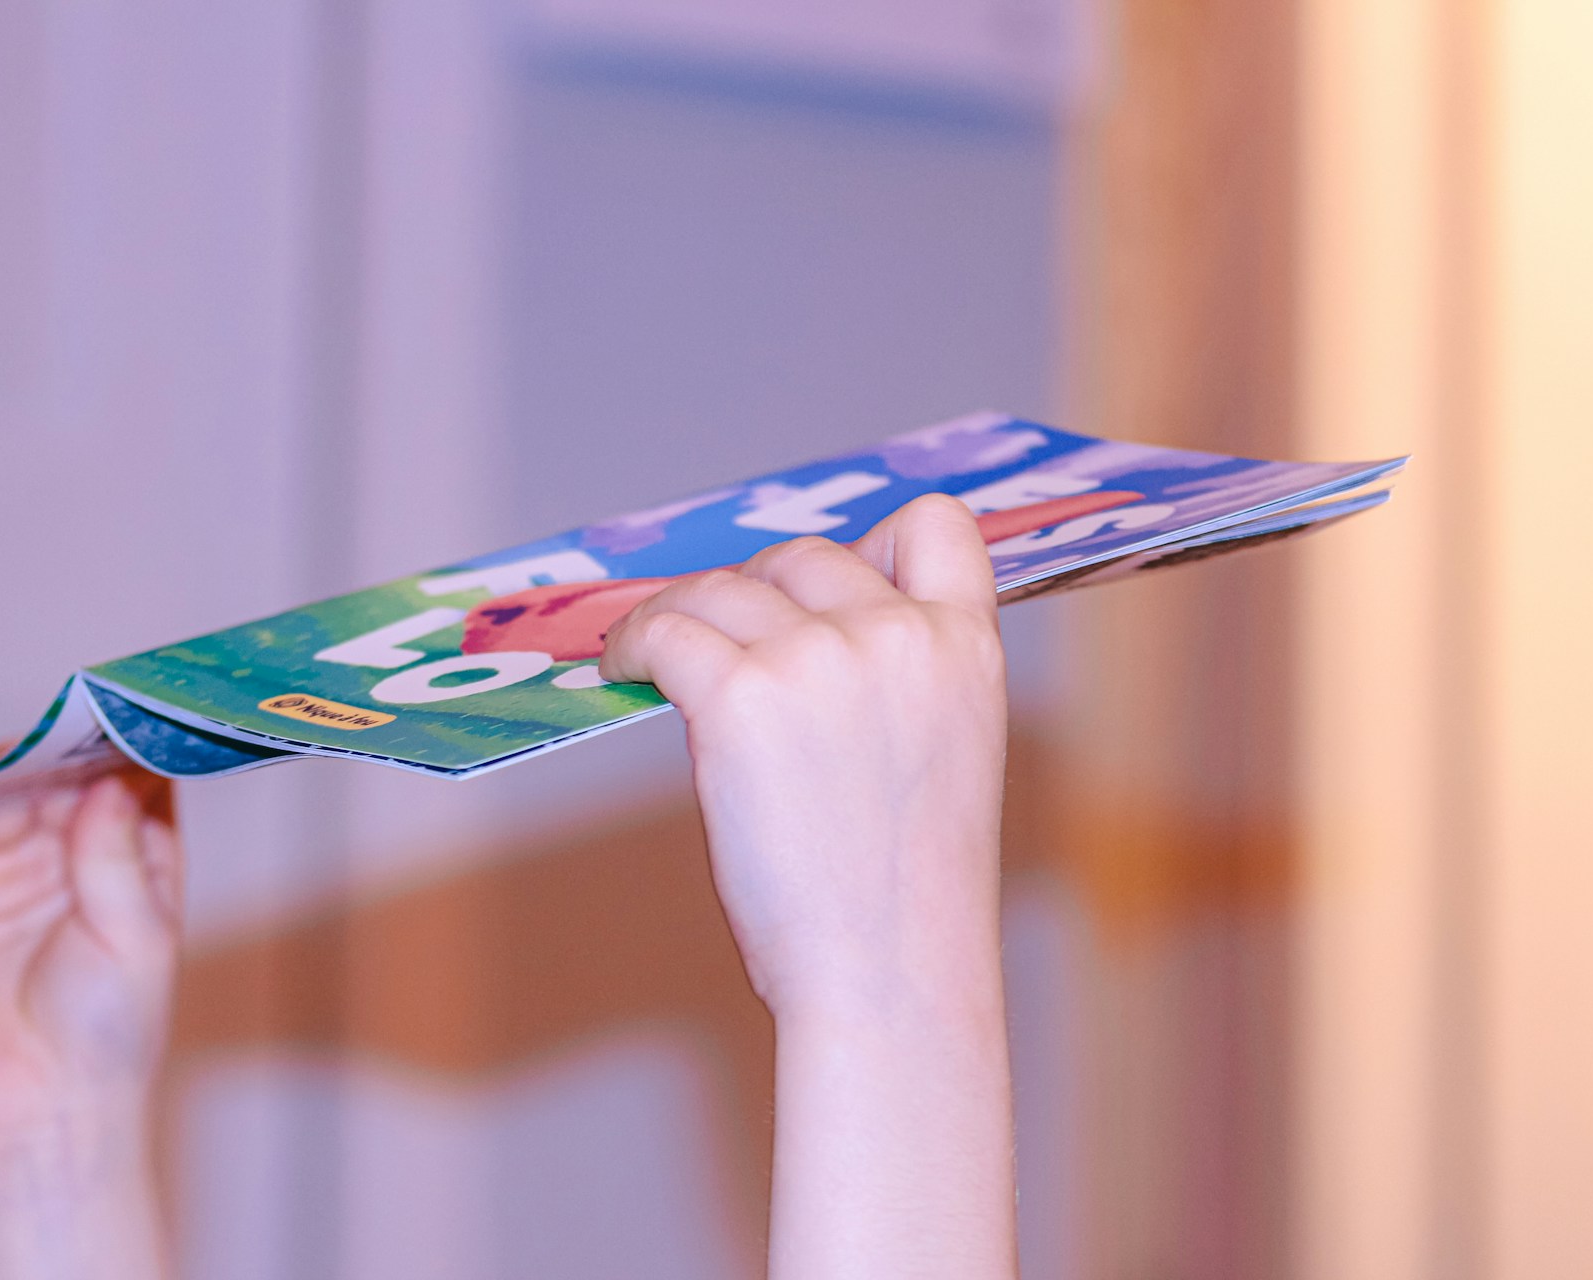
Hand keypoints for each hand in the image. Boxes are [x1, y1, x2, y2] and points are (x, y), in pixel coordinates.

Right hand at [0, 756, 180, 1279]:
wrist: (37, 1111)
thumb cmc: (108, 1030)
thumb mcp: (136, 935)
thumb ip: (118, 857)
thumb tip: (107, 782)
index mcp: (126, 856)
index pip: (125, 779)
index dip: (125, 744)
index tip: (130, 710)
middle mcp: (57, 854)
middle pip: (51, 775)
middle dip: (56, 748)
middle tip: (62, 728)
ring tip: (11, 767)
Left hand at [600, 493, 1015, 1279]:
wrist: (888, 974)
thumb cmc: (904, 894)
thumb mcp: (940, 755)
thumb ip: (896, 679)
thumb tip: (793, 627)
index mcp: (968, 648)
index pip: (935, 525)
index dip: (872, 540)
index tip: (818, 589)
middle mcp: (899, 635)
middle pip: (803, 555)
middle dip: (755, 592)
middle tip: (719, 643)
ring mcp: (819, 658)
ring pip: (723, 589)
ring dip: (681, 614)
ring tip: (654, 651)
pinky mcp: (741, 696)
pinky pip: (666, 631)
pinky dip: (633, 642)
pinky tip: (623, 669)